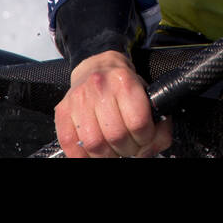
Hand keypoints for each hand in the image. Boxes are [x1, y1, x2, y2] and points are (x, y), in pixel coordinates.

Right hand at [54, 50, 171, 156]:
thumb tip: (149, 150)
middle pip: (116, 136)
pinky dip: (83, 156)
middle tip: (129, 147)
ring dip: (107, 156)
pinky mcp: (62, 111)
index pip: (138, 122)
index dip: (145, 138)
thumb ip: (159, 123)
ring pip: (94, 144)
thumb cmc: (124, 85)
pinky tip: (94, 152)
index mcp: (124, 81)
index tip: (144, 138)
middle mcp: (99, 87)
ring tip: (113, 151)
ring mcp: (78, 99)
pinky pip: (70, 144)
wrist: (97, 67)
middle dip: (127, 149)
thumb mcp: (147, 95)